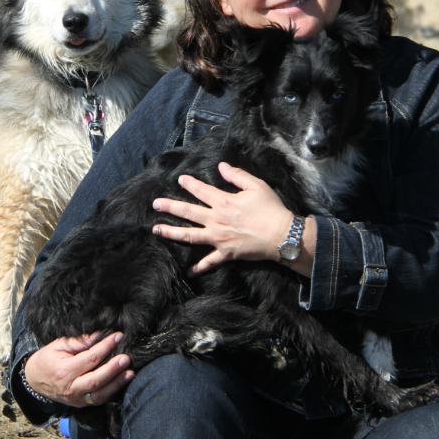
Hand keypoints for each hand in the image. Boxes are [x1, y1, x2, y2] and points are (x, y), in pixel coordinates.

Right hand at [23, 332, 133, 406]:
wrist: (35, 380)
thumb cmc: (48, 359)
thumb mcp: (58, 345)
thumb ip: (79, 341)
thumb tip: (99, 334)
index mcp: (64, 370)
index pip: (90, 358)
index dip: (105, 347)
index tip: (118, 336)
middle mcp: (70, 387)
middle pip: (96, 379)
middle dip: (113, 369)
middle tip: (126, 358)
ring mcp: (76, 399)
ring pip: (100, 394)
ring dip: (116, 384)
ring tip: (130, 373)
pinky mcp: (81, 404)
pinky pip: (98, 400)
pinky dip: (111, 392)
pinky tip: (121, 382)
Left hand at [152, 161, 311, 275]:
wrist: (282, 236)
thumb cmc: (271, 209)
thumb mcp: (256, 185)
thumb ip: (237, 175)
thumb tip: (221, 166)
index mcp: (223, 202)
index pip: (201, 191)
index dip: (189, 184)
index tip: (180, 180)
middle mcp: (216, 220)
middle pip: (188, 212)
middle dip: (169, 207)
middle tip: (155, 204)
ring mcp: (219, 238)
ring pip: (190, 235)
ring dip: (171, 232)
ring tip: (156, 230)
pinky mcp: (226, 253)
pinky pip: (209, 262)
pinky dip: (199, 268)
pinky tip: (188, 272)